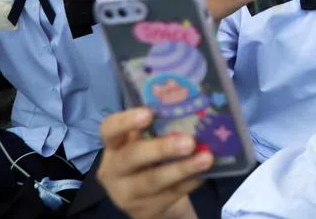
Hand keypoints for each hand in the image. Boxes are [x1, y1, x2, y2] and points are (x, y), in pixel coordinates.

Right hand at [96, 108, 210, 218]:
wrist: (147, 198)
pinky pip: (170, 193)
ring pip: (153, 180)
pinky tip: (204, 173)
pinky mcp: (144, 209)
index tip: (148, 114)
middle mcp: (114, 169)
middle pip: (132, 157)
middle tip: (189, 142)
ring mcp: (127, 193)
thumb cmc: (148, 158)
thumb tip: (191, 107)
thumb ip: (158, 127)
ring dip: (182, 169)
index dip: (126, 121)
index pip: (109, 130)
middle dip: (162, 148)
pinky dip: (190, 182)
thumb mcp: (144, 142)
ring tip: (206, 159)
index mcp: (114, 145)